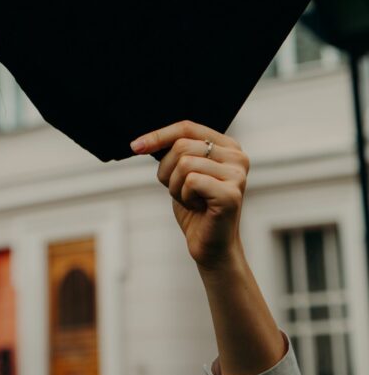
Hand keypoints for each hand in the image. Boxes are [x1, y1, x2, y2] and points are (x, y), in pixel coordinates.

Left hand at [131, 120, 249, 270]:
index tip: (136, 146)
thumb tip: (143, 141)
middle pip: (182, 145)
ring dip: (176, 186)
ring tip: (192, 199)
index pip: (187, 127)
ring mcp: (237, 175)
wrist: (211, 246)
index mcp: (227, 145)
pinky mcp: (231, 194)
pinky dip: (184, 197)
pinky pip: (190, 181)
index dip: (159, 135)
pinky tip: (199, 208)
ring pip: (184, 163)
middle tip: (179, 190)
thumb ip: (175, 151)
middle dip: (168, 171)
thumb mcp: (182, 171)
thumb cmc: (196, 208)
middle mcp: (237, 156)